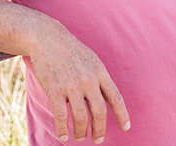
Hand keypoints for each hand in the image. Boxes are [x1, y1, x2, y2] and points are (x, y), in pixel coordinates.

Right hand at [28, 22, 130, 142]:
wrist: (48, 39)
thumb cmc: (72, 51)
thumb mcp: (92, 60)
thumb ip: (99, 79)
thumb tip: (106, 98)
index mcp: (101, 73)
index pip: (116, 98)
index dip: (122, 114)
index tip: (126, 127)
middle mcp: (89, 80)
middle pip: (99, 111)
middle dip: (100, 129)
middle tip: (98, 140)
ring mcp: (72, 86)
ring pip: (81, 116)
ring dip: (82, 131)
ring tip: (80, 137)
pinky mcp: (55, 90)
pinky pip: (62, 115)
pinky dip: (63, 128)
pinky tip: (64, 136)